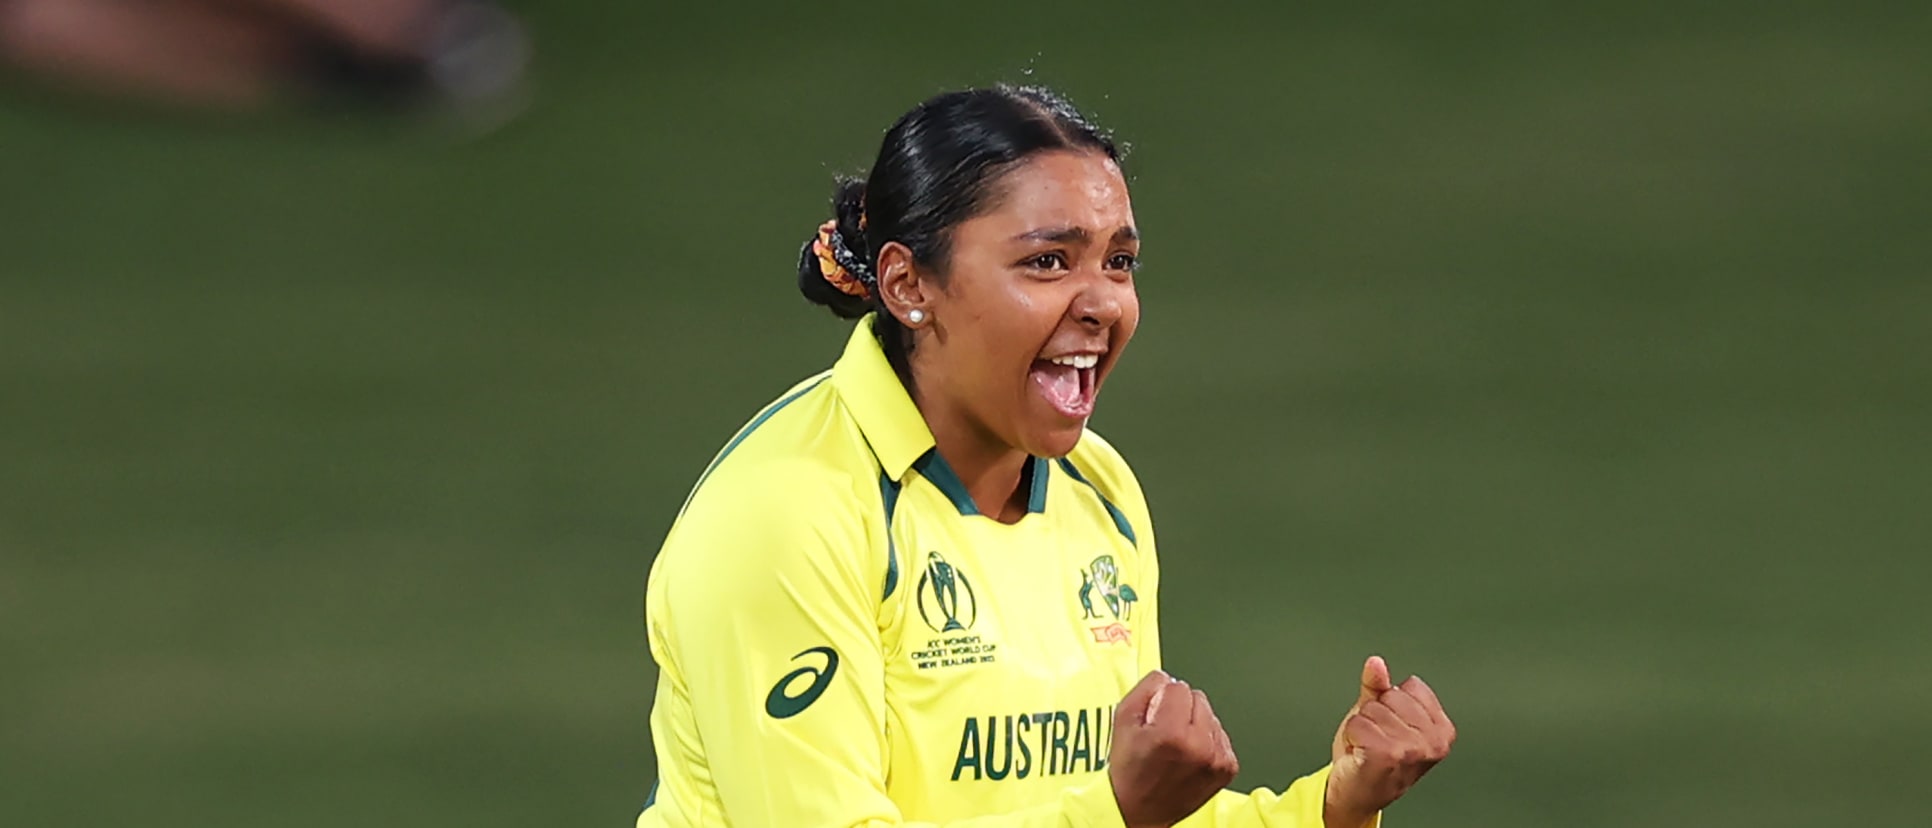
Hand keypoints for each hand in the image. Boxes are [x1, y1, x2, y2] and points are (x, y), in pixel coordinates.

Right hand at [1108, 670, 1240, 827]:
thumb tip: (1167, 678)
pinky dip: (1206, 740)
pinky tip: (1189, 754)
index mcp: (1172, 733)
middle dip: (1180, 708)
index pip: (1177, 686)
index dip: (1161, 698)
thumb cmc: (1129, 770)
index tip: (1153, 716)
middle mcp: (1199, 746)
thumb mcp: (1122, 720)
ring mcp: (1217, 759)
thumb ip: (1146, 688)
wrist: (1138, 811)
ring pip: (1211, 715)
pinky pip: (1220, 735)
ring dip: (1195, 724)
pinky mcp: (1227, 768)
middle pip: (1198, 697)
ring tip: (1176, 746)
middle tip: (1163, 732)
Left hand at [1324, 656, 1455, 827]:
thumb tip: (1376, 662)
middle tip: (1376, 740)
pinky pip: (1357, 723)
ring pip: (1372, 709)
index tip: (1391, 728)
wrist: (1356, 794)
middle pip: (1391, 695)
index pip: (1411, 686)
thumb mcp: (1378, 715)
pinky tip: (1360, 754)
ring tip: (1368, 748)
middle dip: (1375, 715)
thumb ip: (1378, 686)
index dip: (1391, 702)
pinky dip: (1352, 737)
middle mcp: (1433, 742)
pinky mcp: (1388, 755)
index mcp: (1442, 729)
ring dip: (1362, 727)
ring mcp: (1412, 749)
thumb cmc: (1371, 756)